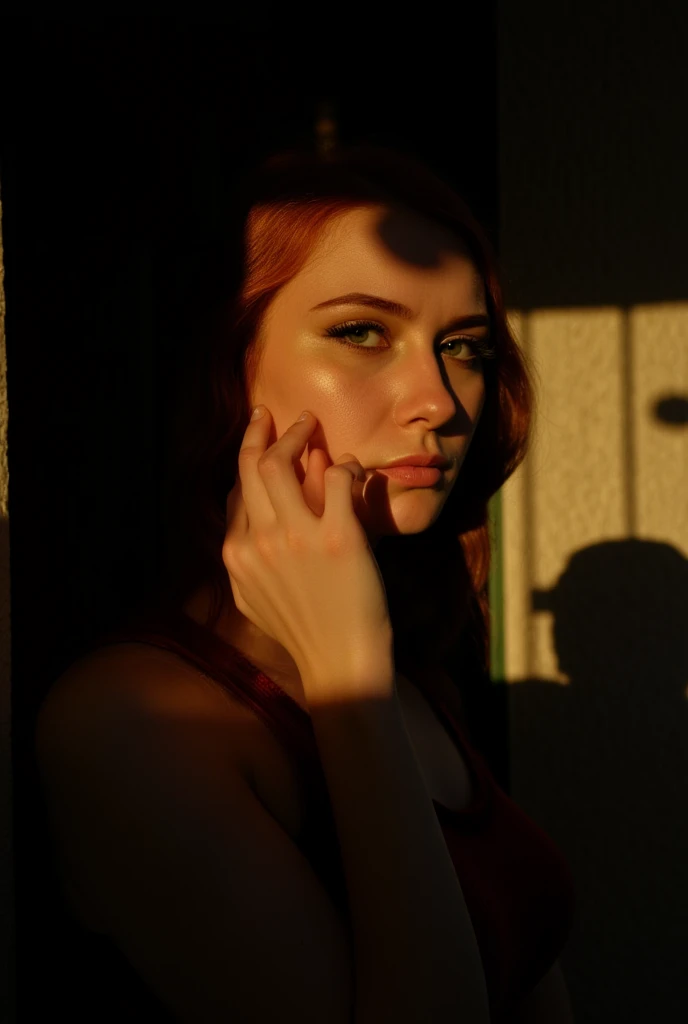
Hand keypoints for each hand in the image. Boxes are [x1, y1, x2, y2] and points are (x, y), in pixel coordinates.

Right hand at [222, 407, 394, 705]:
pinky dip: (343, 467)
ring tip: (312, 426)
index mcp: (236, 555)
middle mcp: (259, 541)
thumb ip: (250, 554)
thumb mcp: (255, 597)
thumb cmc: (302, 634)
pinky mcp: (338, 538)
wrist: (339, 664)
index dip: (249, 455)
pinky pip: (336, 479)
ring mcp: (296, 538)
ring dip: (298, 435)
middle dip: (266, 431)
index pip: (237, 488)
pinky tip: (351, 470)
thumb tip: (262, 512)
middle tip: (283, 416)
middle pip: (253, 465)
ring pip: (283, 462)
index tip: (260, 434)